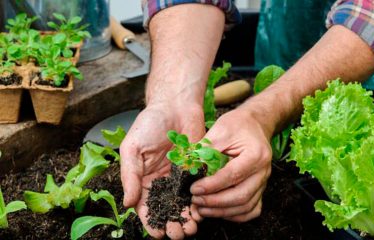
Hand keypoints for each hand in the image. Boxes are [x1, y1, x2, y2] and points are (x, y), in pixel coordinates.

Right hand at [120, 103, 204, 238]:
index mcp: (143, 179)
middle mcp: (161, 182)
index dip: (150, 222)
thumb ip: (130, 176)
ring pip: (183, 205)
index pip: (145, 207)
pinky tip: (202, 212)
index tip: (157, 234)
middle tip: (177, 235)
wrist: (176, 105)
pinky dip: (199, 203)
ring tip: (190, 229)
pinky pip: (198, 191)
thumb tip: (128, 204)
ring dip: (186, 219)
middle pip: (165, 210)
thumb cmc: (150, 123)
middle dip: (170, 225)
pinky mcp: (196, 171)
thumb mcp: (133, 149)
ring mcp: (179, 178)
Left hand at [190, 108, 271, 221]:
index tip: (193, 189)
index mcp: (255, 154)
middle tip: (195, 201)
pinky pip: (252, 209)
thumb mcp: (220, 130)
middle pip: (241, 196)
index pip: (233, 175)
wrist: (255, 124)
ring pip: (246, 206)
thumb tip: (188, 170)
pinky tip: (218, 212)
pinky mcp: (260, 188)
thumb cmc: (237, 125)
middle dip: (215, 202)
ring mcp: (264, 182)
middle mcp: (263, 171)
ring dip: (222, 211)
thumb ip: (205, 150)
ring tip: (202, 209)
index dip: (212, 185)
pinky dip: (235, 215)